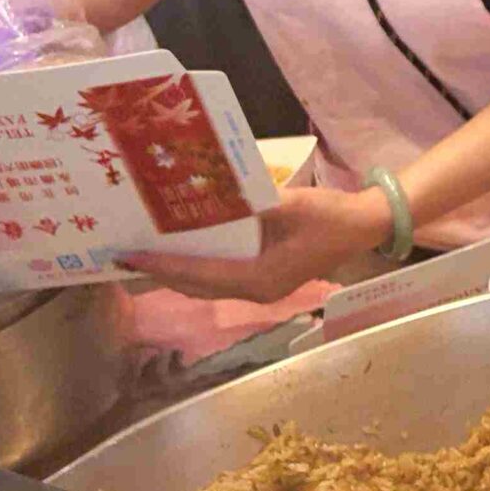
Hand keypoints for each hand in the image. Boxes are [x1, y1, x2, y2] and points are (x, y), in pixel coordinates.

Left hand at [120, 186, 387, 302]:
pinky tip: (183, 253)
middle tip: (125, 255)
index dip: (162, 263)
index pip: (199, 273)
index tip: (130, 253)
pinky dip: (196, 269)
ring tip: (144, 255)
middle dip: (159, 271)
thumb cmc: (330, 215)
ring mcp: (261, 288)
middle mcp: (255, 290)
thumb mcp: (289, 203)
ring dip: (175, 272)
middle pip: (195, 286)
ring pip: (205, 286)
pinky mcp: (266, 279)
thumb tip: (206, 200)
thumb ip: (248, 205)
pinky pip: (219, 280)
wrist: (365, 225)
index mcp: (259, 277)